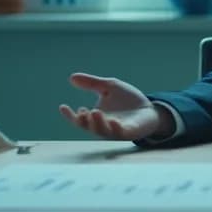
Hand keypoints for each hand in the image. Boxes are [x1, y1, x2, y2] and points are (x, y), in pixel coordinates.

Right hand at [58, 73, 173, 140]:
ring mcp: (116, 131)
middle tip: (82, 111)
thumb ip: (92, 83)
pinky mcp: (130, 132)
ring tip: (94, 112)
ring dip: (97, 123)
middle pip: (89, 128)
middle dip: (84, 121)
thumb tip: (71, 77)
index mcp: (96, 117)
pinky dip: (116, 128)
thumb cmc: (127, 100)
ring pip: (103, 131)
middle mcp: (103, 126)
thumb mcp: (109, 87)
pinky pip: (120, 133)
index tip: (62, 106)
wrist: (149, 108)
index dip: (69, 115)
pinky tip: (113, 121)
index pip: (79, 120)